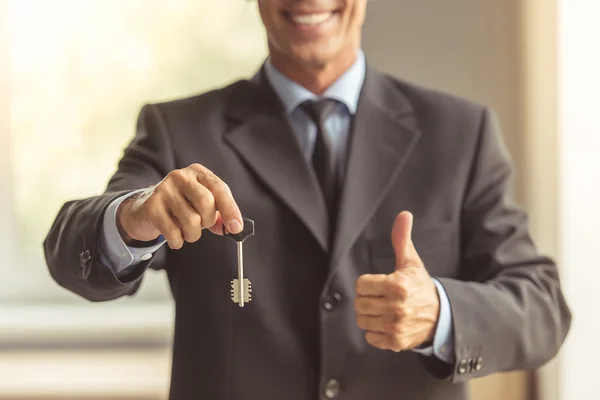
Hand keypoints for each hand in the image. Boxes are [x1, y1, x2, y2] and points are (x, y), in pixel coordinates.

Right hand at [117, 164, 242, 248]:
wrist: (144, 209)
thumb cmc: (180, 207)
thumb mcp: (201, 206)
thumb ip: (219, 215)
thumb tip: (233, 228)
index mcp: (197, 173)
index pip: (220, 188)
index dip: (231, 210)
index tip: (236, 228)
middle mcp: (181, 176)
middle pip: (206, 202)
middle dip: (208, 221)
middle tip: (202, 225)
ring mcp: (164, 189)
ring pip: (191, 220)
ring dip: (193, 234)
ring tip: (187, 232)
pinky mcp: (152, 206)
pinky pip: (173, 232)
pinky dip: (178, 241)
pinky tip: (174, 237)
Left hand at [354, 211, 439, 351]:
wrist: (441, 316)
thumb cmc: (420, 287)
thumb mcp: (411, 263)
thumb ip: (402, 239)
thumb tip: (404, 214)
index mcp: (398, 285)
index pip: (361, 285)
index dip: (368, 284)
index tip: (378, 284)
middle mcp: (397, 306)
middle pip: (359, 304)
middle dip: (367, 300)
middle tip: (380, 298)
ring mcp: (396, 326)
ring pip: (362, 321)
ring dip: (370, 316)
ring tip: (384, 311)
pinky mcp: (396, 341)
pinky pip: (370, 338)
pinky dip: (375, 333)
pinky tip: (387, 324)